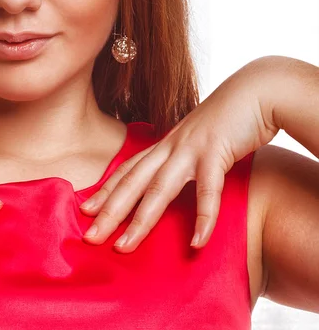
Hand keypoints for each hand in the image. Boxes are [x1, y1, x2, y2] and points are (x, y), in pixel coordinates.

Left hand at [79, 57, 279, 251]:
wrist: (254, 92)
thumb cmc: (227, 120)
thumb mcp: (197, 141)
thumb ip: (184, 160)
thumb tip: (175, 180)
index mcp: (165, 145)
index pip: (128, 170)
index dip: (106, 190)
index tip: (84, 209)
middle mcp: (170, 147)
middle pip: (132, 182)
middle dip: (109, 211)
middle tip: (89, 236)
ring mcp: (191, 148)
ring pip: (159, 187)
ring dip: (141, 219)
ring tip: (124, 246)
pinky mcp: (217, 151)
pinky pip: (208, 189)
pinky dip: (203, 217)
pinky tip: (197, 242)